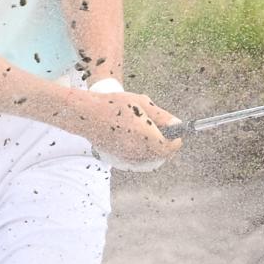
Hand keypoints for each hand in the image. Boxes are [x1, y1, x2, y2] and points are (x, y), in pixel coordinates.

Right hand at [67, 89, 181, 167]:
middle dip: (166, 145)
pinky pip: (138, 160)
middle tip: (165, 132)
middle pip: (161, 155)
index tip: (177, 133)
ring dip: (155, 149)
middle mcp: (137, 150)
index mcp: (145, 136)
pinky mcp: (119, 159)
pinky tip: (136, 138)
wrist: (86, 114)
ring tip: (149, 132)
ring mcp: (127, 157)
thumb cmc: (113, 104)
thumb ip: (161, 116)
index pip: (169, 147)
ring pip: (150, 159)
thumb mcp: (140, 103)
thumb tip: (177, 125)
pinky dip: (143, 152)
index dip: (176, 140)